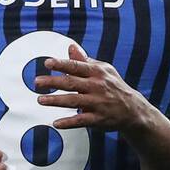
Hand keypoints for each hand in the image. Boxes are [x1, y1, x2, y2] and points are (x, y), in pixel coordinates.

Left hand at [34, 43, 152, 132]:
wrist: (132, 109)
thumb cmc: (113, 86)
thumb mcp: (103, 70)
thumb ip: (84, 60)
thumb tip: (70, 47)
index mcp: (97, 72)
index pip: (76, 66)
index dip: (61, 64)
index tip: (47, 63)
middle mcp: (97, 86)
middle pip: (71, 83)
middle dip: (53, 82)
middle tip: (37, 82)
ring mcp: (98, 103)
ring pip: (74, 101)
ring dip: (56, 101)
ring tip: (40, 100)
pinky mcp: (98, 119)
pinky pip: (81, 120)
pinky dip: (68, 122)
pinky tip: (56, 123)